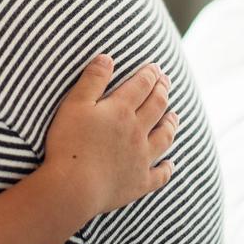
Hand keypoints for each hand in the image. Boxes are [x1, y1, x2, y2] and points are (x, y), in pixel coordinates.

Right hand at [41, 56, 175, 218]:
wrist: (74, 187)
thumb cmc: (69, 144)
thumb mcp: (75, 104)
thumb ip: (93, 79)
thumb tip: (108, 57)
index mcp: (121, 111)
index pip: (142, 86)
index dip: (150, 74)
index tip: (156, 67)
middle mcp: (138, 132)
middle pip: (157, 107)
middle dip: (163, 91)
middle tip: (167, 81)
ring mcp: (141, 158)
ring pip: (164, 137)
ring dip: (171, 124)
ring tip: (175, 116)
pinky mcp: (139, 182)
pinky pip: (160, 175)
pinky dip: (167, 168)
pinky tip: (170, 164)